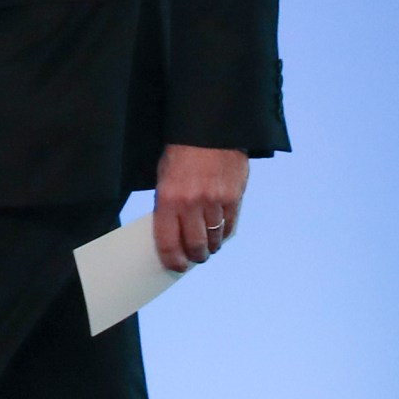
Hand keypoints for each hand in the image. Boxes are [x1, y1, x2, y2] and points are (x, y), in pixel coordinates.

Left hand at [152, 144, 247, 271]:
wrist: (208, 131)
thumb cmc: (180, 156)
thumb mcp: (164, 178)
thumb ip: (168, 206)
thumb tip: (173, 236)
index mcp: (168, 198)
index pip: (167, 240)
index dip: (171, 259)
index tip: (175, 266)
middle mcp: (191, 202)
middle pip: (194, 245)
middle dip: (194, 257)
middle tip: (194, 258)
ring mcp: (215, 201)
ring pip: (214, 238)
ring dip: (210, 247)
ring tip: (207, 247)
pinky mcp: (234, 197)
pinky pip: (230, 226)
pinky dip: (224, 234)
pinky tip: (220, 234)